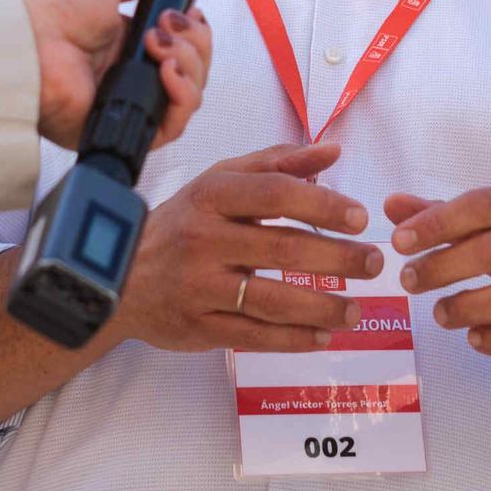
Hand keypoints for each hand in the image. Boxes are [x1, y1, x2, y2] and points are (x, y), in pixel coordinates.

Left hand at [19, 0, 212, 148]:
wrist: (31, 45)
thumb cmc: (55, 12)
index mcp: (125, 44)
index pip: (180, 47)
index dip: (194, 34)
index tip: (191, 16)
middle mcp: (128, 75)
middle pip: (191, 71)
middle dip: (193, 45)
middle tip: (166, 27)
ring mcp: (127, 102)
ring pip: (187, 96)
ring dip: (188, 66)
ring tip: (160, 47)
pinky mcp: (124, 128)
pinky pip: (171, 125)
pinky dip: (181, 96)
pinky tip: (168, 72)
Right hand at [113, 142, 381, 352]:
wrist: (117, 273)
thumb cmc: (184, 222)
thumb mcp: (221, 181)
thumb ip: (278, 163)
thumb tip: (332, 151)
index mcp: (213, 196)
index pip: (275, 195)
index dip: (322, 206)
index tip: (360, 218)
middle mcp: (205, 239)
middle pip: (282, 249)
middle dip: (337, 258)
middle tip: (374, 263)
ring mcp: (200, 287)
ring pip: (271, 300)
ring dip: (322, 307)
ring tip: (356, 310)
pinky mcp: (198, 327)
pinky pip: (254, 336)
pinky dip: (293, 339)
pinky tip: (324, 336)